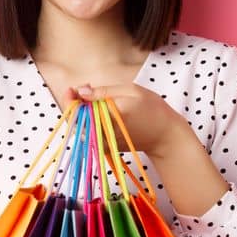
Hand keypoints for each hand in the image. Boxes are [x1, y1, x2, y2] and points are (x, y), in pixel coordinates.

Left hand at [71, 83, 191, 156]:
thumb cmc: (153, 111)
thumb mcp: (132, 91)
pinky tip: (98, 112)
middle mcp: (103, 131)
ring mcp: (103, 142)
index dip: (70, 98)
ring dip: (81, 113)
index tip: (72, 89)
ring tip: (91, 100)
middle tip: (84, 91)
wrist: (166, 137)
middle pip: (75, 120)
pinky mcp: (106, 147)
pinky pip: (88, 134)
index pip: (78, 109)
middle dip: (75, 104)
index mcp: (109, 114)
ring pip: (80, 128)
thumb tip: (81, 91)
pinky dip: (88, 122)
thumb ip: (104, 91)